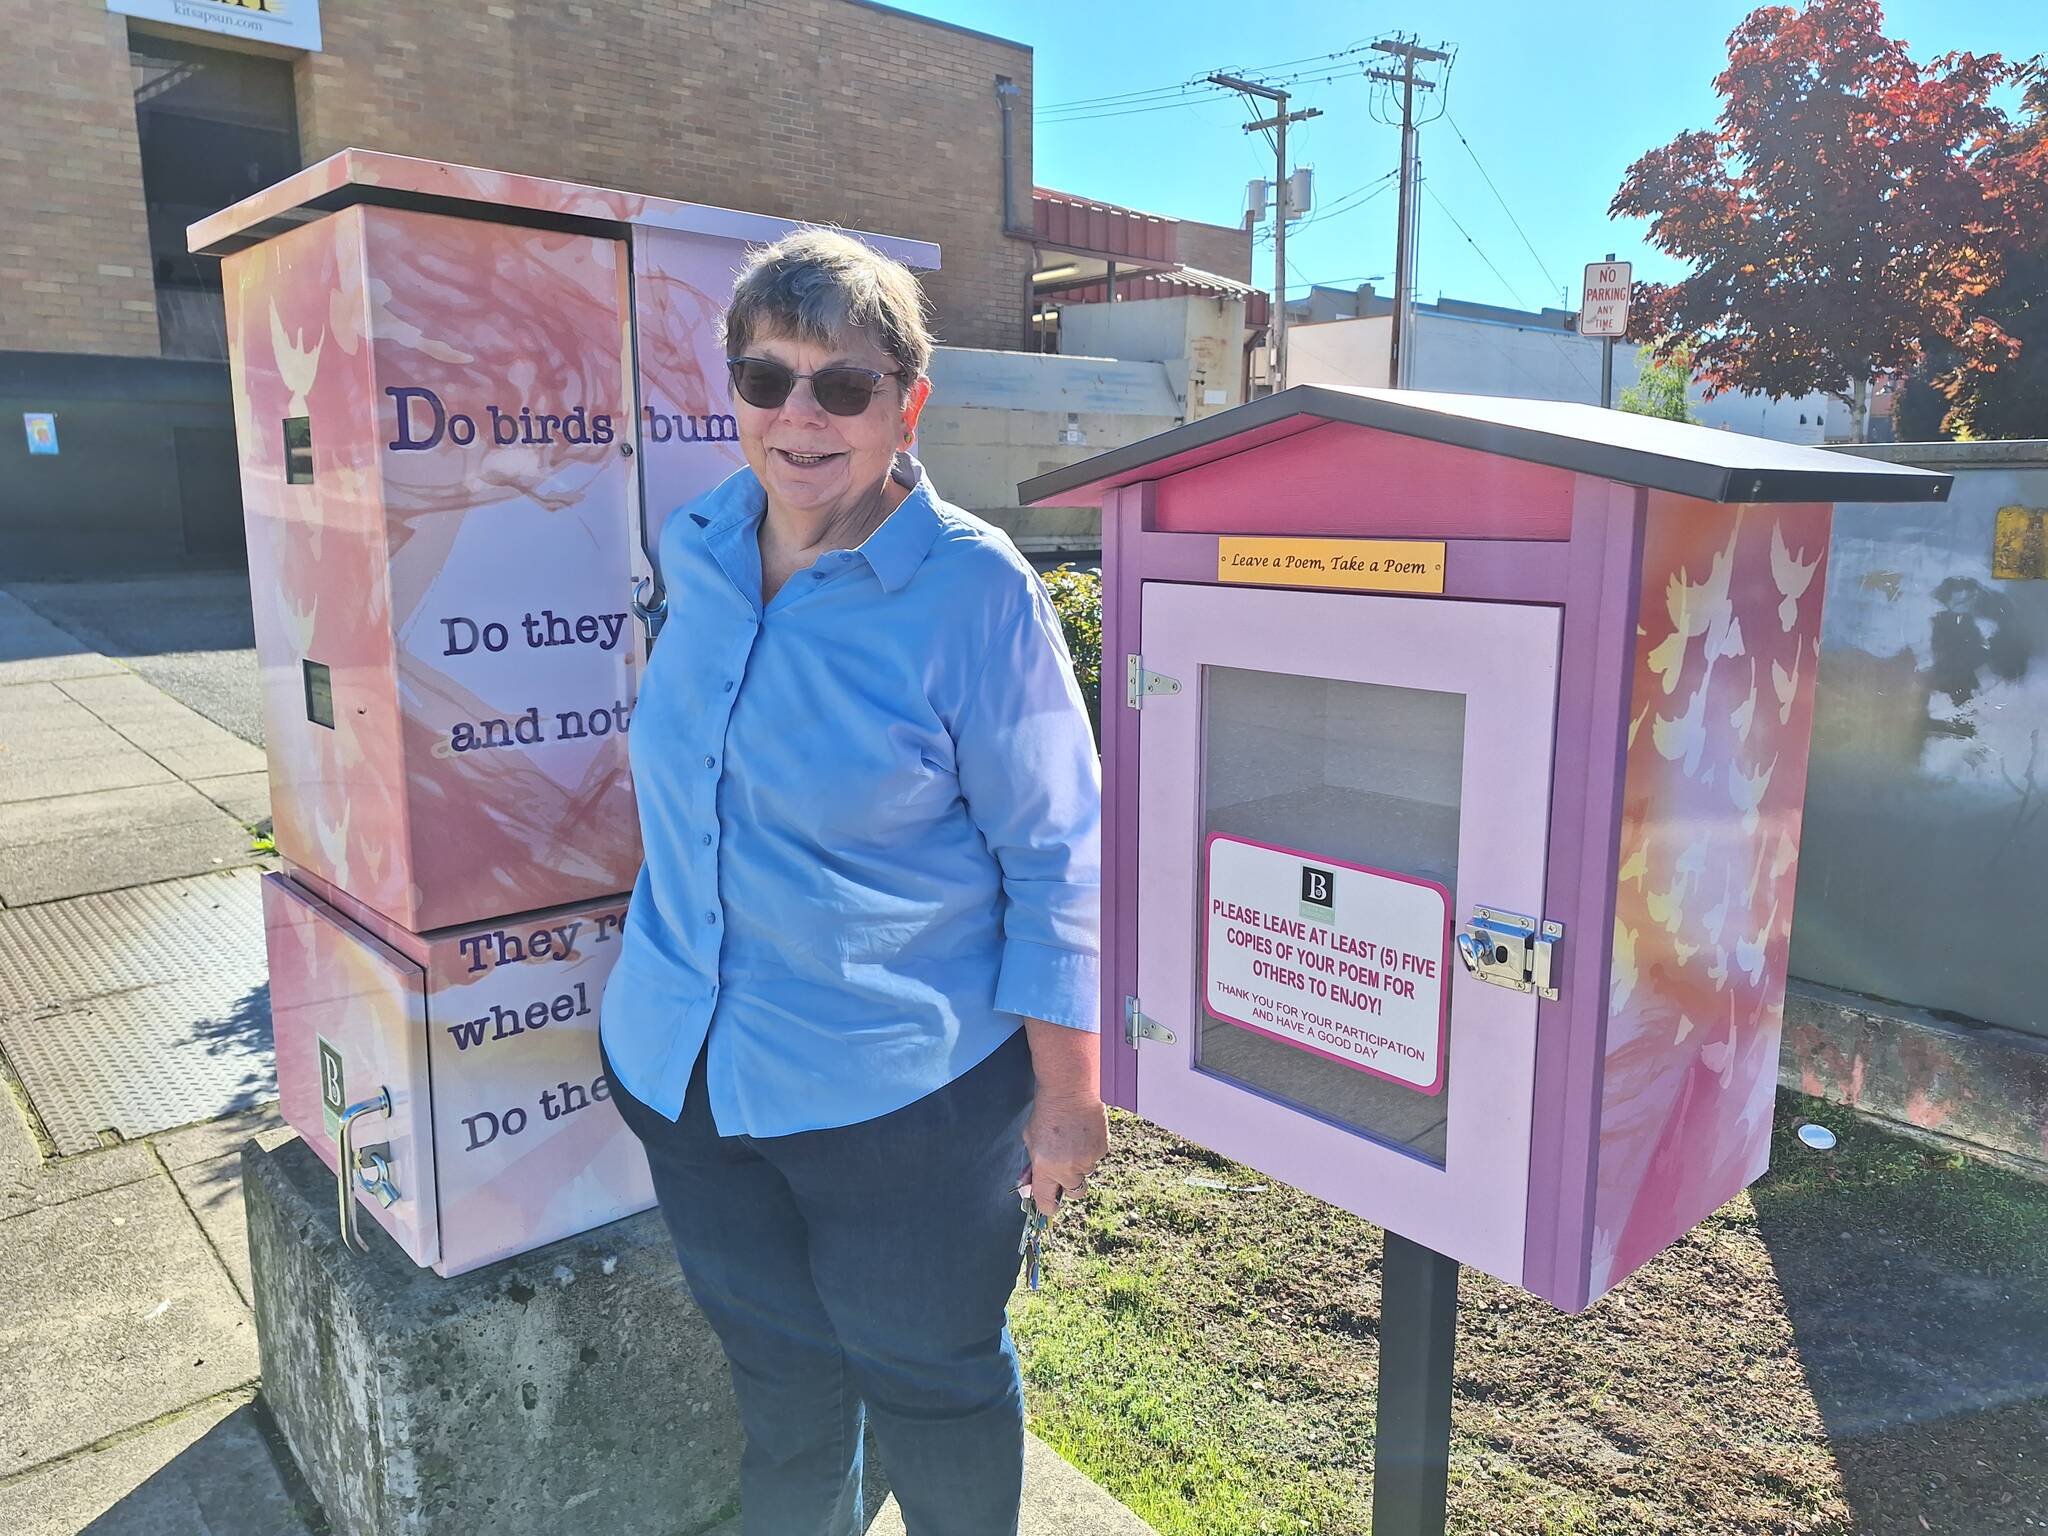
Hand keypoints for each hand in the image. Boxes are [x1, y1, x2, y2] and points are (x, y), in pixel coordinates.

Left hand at [1021, 1092, 1107, 1218]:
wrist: (1069, 1090)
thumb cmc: (1046, 1112)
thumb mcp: (1030, 1139)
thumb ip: (1033, 1164)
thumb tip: (1031, 1183)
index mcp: (1045, 1168)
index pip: (1046, 1202)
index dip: (1047, 1205)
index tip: (1048, 1203)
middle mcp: (1067, 1168)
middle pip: (1074, 1193)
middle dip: (1068, 1184)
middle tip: (1063, 1166)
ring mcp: (1087, 1160)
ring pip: (1085, 1172)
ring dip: (1079, 1163)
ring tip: (1072, 1139)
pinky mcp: (1101, 1149)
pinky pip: (1095, 1158)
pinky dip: (1089, 1149)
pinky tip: (1082, 1133)